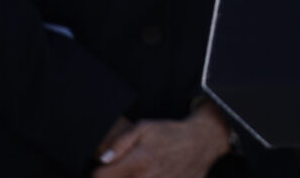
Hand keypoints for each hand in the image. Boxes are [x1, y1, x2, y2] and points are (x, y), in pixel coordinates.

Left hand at [99, 111, 233, 177]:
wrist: (202, 143)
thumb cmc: (171, 134)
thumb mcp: (144, 127)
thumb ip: (120, 143)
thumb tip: (102, 159)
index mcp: (138, 162)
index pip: (102, 177)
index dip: (97, 173)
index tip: (101, 170)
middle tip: (119, 171)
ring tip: (137, 172)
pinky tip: (147, 176)